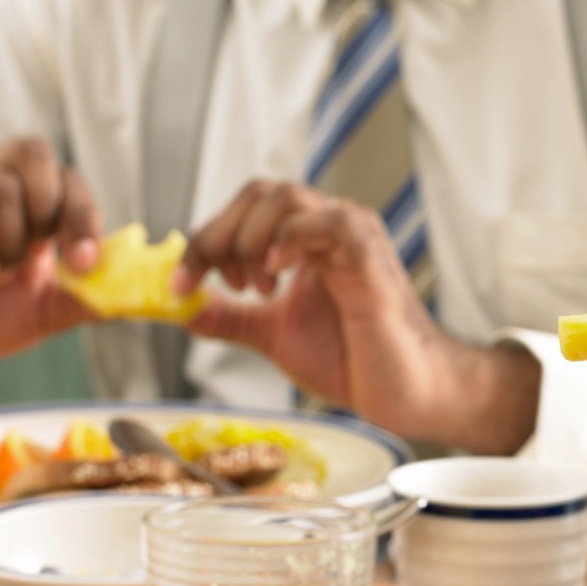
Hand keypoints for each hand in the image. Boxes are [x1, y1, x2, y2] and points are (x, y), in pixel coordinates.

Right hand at [0, 138, 100, 370]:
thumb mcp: (45, 312)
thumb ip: (86, 299)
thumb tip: (132, 295)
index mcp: (38, 203)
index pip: (71, 182)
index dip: (84, 217)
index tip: (84, 264)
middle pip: (35, 155)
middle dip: (47, 211)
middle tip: (36, 257)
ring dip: (9, 238)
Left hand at [177, 180, 539, 453]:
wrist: (404, 391)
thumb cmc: (356, 359)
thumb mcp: (274, 335)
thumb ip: (234, 318)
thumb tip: (187, 310)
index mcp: (306, 242)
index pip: (246, 211)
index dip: (205, 239)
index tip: (182, 282)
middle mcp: (327, 229)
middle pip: (260, 194)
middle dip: (218, 235)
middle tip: (207, 281)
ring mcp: (351, 236)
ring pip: (287, 197)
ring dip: (250, 238)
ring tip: (255, 287)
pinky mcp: (369, 255)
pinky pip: (328, 220)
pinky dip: (289, 239)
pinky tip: (277, 274)